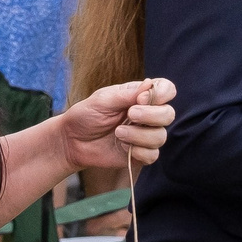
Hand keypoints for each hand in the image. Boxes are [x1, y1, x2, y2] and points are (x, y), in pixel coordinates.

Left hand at [59, 77, 176, 171]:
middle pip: (169, 114)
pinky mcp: (140, 154)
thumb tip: (150, 85)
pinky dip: (139, 151)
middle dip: (152, 116)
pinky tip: (124, 147)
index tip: (140, 99)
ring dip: (139, 135)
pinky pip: (153, 155)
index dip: (161, 94)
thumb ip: (127, 95)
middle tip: (130, 115)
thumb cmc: (86, 115)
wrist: (72, 140)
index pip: (167, 90)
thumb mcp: (103, 100)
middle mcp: (147, 115)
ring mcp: (144, 135)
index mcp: (141, 96)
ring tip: (118, 133)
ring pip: (161, 136)